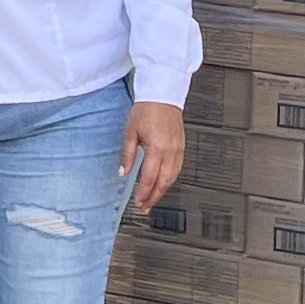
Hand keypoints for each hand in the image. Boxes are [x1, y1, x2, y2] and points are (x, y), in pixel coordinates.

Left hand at [121, 102, 185, 216]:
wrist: (162, 96)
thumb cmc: (146, 110)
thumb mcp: (130, 132)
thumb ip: (127, 155)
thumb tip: (123, 172)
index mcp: (156, 148)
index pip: (149, 177)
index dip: (143, 193)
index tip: (138, 202)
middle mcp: (170, 151)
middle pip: (163, 182)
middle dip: (154, 197)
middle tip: (146, 207)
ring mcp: (178, 149)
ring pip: (172, 177)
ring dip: (162, 191)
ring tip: (153, 199)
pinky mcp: (182, 147)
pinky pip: (177, 169)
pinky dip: (170, 180)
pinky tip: (163, 183)